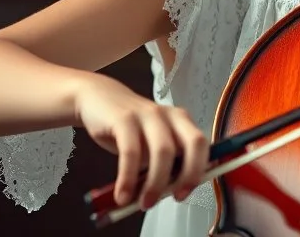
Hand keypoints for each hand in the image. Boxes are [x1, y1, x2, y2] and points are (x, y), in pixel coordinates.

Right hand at [74, 74, 209, 208]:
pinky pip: (131, 152)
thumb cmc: (128, 127)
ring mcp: (148, 114)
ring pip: (163, 151)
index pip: (202, 145)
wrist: (97, 98)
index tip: (185, 193)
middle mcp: (169, 115)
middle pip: (194, 143)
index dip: (199, 171)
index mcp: (181, 121)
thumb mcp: (151, 143)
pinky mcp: (124, 119)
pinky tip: (122, 194)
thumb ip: (164, 163)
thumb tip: (171, 192)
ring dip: (155, 183)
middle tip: (174, 197)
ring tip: (144, 203)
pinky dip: (127, 178)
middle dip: (188, 175)